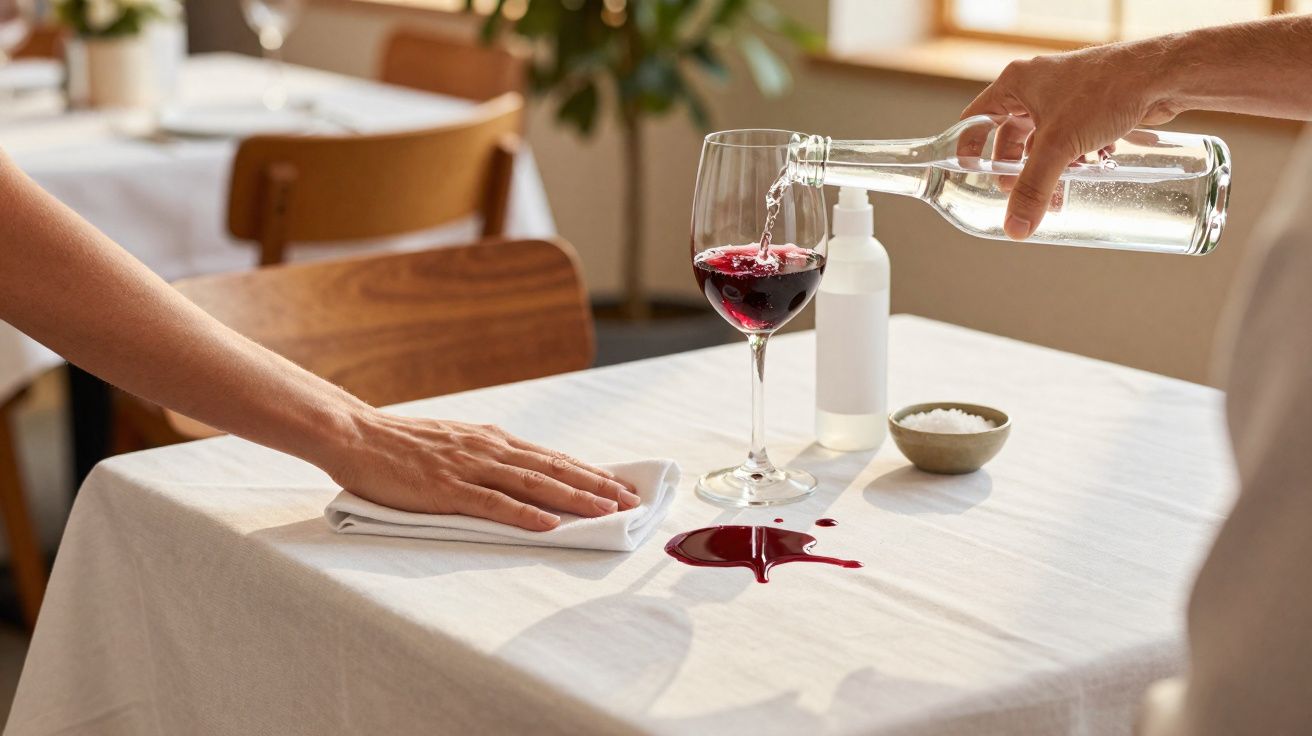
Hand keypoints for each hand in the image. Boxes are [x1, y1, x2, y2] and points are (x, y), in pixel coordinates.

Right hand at [325, 409, 639, 530]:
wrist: (356, 435)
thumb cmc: (402, 445)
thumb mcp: (456, 441)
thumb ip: (488, 455)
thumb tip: (521, 469)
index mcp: (492, 440)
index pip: (551, 458)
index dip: (589, 471)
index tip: (619, 485)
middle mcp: (489, 449)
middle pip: (553, 468)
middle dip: (595, 485)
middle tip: (629, 501)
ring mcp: (469, 467)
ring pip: (533, 484)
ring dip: (574, 498)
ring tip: (605, 511)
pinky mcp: (447, 488)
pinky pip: (493, 504)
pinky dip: (524, 514)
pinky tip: (549, 524)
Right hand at [961, 39, 1182, 239]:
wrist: (1160, 76)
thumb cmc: (1106, 90)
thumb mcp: (1060, 146)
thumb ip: (1034, 189)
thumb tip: (1016, 227)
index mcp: (1016, 84)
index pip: (975, 118)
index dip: (968, 147)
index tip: (966, 174)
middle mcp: (1036, 87)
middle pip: (1009, 135)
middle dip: (1013, 167)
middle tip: (1015, 190)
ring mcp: (1064, 95)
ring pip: (1041, 139)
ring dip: (1045, 166)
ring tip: (1053, 191)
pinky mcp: (1090, 105)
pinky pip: (1068, 138)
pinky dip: (1070, 157)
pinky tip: (1083, 172)